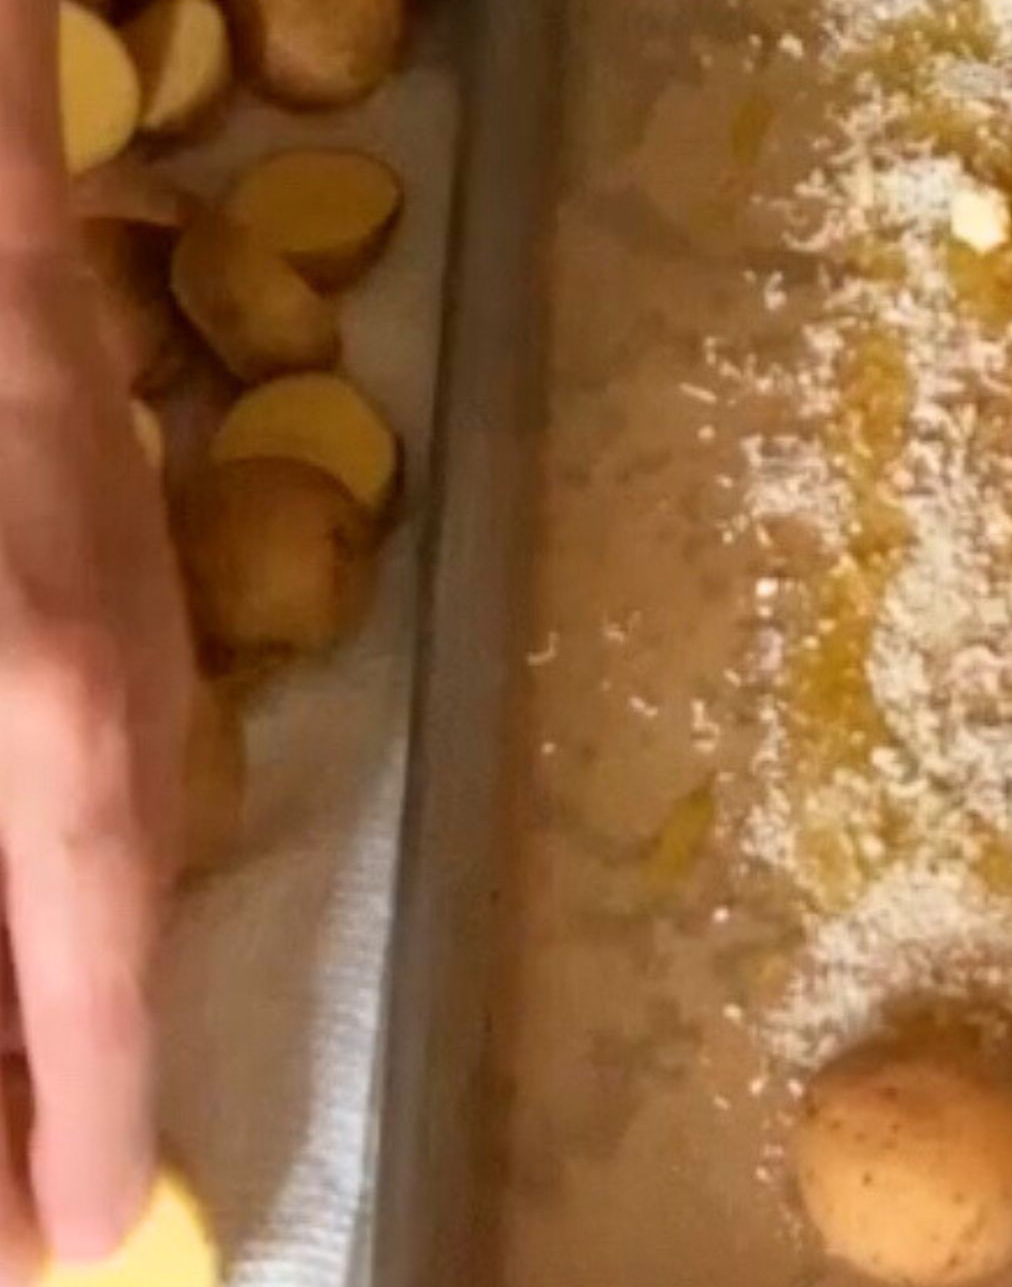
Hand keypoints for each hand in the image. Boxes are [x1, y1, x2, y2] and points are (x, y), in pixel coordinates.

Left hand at [0, 238, 189, 1276]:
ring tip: (28, 1096)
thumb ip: (17, 814)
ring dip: (71, 996)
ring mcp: (151, 666)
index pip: (90, 973)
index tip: (84, 1243)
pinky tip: (45, 925)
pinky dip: (77, 900)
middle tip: (26, 1210)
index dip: (86, 1119)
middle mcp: (124, 716)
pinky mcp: (140, 628)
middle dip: (65, 1091)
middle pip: (111, 947)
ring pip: (121, 879)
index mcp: (46, 732)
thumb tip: (24, 954)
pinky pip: (121, 807)